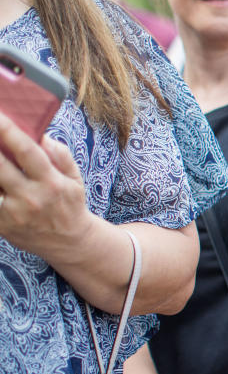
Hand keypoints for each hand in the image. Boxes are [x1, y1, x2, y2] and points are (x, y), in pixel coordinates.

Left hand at [0, 114, 90, 258]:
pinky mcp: (1, 225)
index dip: (8, 130)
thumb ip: (59, 154)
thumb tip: (40, 135)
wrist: (69, 243)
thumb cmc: (69, 205)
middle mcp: (31, 197)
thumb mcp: (74, 178)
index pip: (26, 151)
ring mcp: (13, 213)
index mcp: (51, 182)